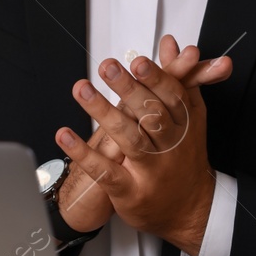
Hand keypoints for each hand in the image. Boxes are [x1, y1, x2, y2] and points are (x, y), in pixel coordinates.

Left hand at [56, 34, 231, 253]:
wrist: (191, 211)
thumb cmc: (185, 156)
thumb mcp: (189, 116)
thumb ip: (178, 77)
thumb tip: (169, 44)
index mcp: (184, 125)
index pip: (171, 98)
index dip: (155, 79)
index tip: (138, 61)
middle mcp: (169, 147)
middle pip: (150, 115)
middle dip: (129, 90)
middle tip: (108, 66)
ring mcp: (150, 170)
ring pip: (128, 139)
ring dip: (103, 112)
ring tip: (81, 89)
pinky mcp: (130, 191)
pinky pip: (105, 171)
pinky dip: (84, 153)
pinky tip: (65, 135)